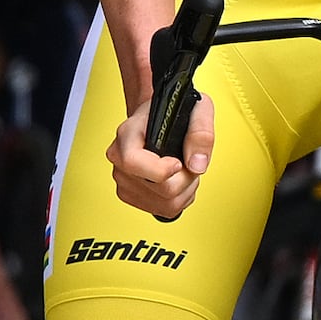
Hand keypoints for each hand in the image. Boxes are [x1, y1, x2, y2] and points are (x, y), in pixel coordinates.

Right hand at [109, 86, 210, 221]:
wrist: (157, 119)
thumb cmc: (173, 111)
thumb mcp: (197, 108)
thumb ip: (200, 133)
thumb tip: (197, 165)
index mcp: (127, 134)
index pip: (133, 162)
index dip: (161, 170)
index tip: (179, 163)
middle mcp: (119, 158)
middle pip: (161, 190)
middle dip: (186, 179)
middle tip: (188, 161)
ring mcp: (123, 179)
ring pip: (166, 204)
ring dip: (185, 191)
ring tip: (183, 170)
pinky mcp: (130, 195)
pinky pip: (163, 211)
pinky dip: (178, 200)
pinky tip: (176, 181)